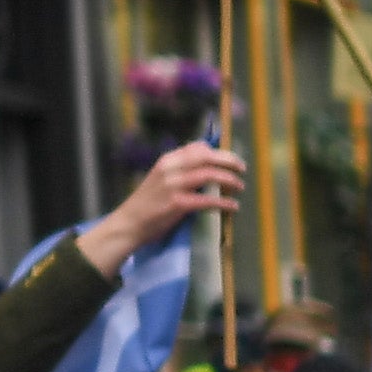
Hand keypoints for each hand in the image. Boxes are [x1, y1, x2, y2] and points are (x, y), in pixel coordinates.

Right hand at [78, 137, 246, 274]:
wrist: (129, 223)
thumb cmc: (147, 204)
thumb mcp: (160, 179)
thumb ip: (180, 171)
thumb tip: (206, 168)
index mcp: (167, 161)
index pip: (196, 148)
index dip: (217, 152)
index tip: (229, 159)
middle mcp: (170, 169)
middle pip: (207, 157)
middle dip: (229, 161)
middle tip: (242, 168)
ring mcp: (173, 186)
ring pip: (209, 175)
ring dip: (229, 179)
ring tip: (239, 187)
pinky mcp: (178, 204)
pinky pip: (208, 200)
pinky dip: (224, 203)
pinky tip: (233, 206)